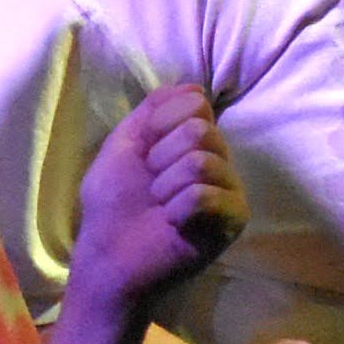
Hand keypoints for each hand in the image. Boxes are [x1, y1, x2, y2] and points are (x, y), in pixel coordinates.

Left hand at [71, 82, 243, 303]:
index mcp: (192, 140)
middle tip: (150, 188)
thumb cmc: (112, 206)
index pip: (195, 101)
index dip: (160, 124)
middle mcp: (217, 159)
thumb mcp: (122, 146)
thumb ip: (152, 111)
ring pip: (202, 161)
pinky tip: (173, 225)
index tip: (143, 154)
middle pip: (201, 130)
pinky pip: (205, 196)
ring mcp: (229, 189)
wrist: (109, 258)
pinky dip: (177, 210)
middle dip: (161, 158)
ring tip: (159, 208)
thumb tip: (193, 85)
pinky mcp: (234, 220)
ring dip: (165, 186)